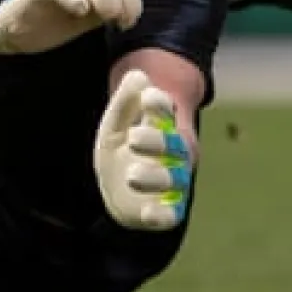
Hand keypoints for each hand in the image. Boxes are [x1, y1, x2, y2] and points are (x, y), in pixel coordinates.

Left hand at [94, 69, 195, 231]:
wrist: (118, 187)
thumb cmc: (121, 147)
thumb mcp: (115, 123)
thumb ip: (124, 102)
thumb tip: (138, 76)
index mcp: (162, 127)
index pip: (166, 112)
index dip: (160, 104)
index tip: (149, 97)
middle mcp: (174, 155)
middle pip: (175, 146)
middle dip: (158, 141)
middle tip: (133, 137)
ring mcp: (172, 182)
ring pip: (175, 180)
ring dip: (157, 178)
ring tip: (131, 175)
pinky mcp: (166, 209)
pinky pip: (171, 214)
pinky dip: (163, 215)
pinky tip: (149, 213)